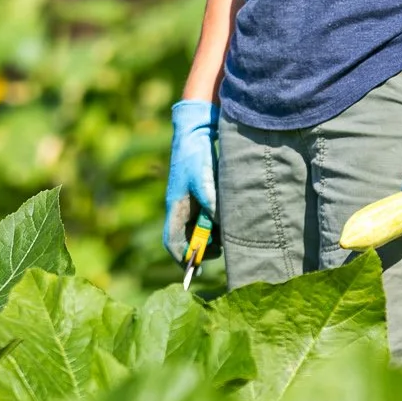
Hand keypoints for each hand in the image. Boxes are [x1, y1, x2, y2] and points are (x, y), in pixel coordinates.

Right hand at [164, 99, 218, 261]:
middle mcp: (180, 208)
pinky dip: (216, 224)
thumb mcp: (203, 180)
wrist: (195, 131)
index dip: (182, 258)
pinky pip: (206, 217)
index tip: (196, 269)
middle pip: (186, 239)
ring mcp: (190, 202)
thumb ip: (211, 204)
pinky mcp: (200, 195)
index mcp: (176, 207)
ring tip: (227, 236)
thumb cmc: (195, 156)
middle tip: (220, 252)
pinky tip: (228, 220)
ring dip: (210, 237)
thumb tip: (220, 226)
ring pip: (197, 229)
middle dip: (201, 250)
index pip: (173, 242)